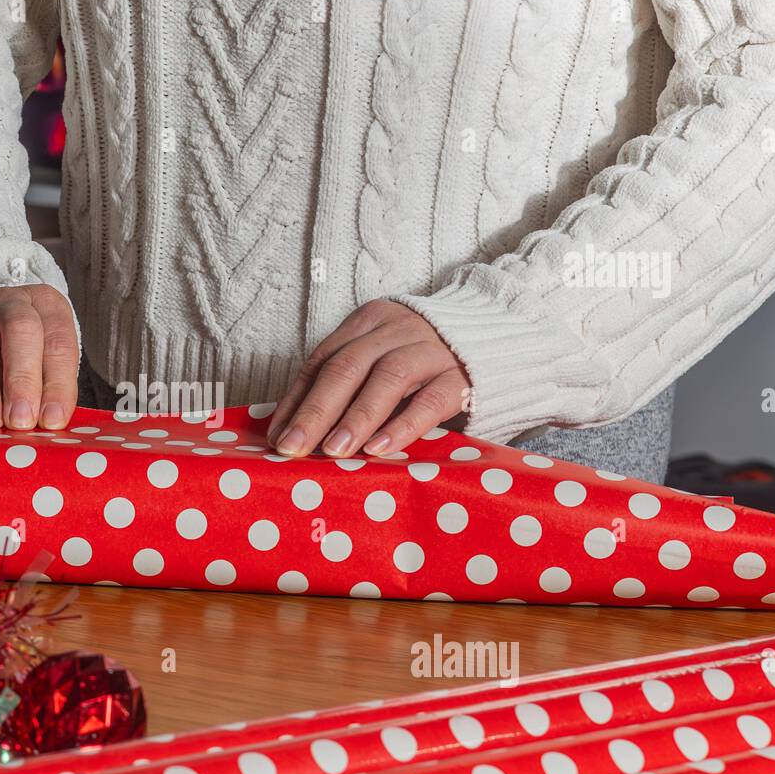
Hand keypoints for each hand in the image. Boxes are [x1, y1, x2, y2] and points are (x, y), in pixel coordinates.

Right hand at [0, 284, 78, 430]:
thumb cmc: (21, 358)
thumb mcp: (45, 366)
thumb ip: (48, 391)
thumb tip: (48, 424)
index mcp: (47, 306)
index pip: (58, 341)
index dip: (57, 383)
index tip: (52, 420)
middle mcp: (10, 302)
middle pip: (19, 327)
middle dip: (21, 379)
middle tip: (20, 420)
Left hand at [268, 300, 470, 457]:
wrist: (497, 342)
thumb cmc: (420, 363)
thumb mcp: (377, 361)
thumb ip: (342, 386)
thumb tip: (289, 430)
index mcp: (367, 322)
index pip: (322, 360)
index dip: (297, 400)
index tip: (277, 437)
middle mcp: (396, 330)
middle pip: (346, 367)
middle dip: (315, 412)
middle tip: (292, 448)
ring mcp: (432, 350)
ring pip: (386, 379)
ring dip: (355, 418)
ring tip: (333, 451)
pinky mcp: (463, 377)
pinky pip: (430, 400)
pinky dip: (402, 426)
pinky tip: (379, 448)